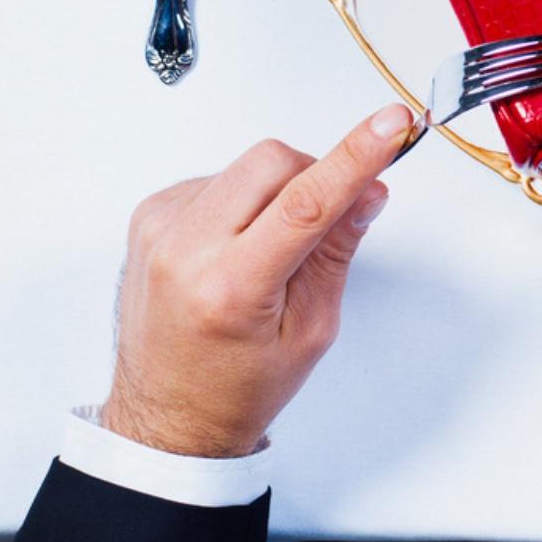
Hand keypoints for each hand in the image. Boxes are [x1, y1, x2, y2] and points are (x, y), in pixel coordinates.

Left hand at [100, 104, 414, 457]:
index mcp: (230, 289)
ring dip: (276, 193)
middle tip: (326, 220)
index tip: (392, 124)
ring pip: (247, 166)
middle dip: (315, 176)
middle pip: (275, 163)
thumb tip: (368, 190)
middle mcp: (184, 252)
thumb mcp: (310, 330)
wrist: (167, 418)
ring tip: (268, 251)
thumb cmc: (235, 387)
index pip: (306, 203)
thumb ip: (338, 250)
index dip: (356, 157)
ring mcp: (159, 230)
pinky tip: (237, 246)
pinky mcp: (149, 216)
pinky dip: (243, 201)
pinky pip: (218, 178)